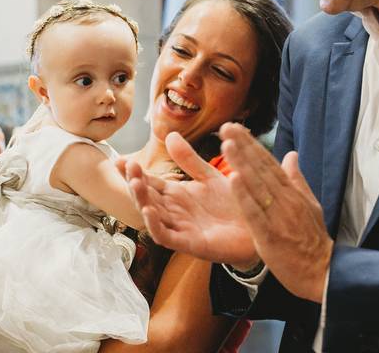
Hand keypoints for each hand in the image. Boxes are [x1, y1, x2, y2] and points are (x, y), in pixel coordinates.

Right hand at [127, 132, 256, 266]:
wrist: (260, 225)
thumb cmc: (234, 203)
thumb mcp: (210, 176)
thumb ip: (189, 159)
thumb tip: (170, 134)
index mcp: (176, 195)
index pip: (149, 182)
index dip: (133, 172)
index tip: (119, 159)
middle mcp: (174, 211)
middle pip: (146, 197)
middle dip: (134, 182)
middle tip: (127, 166)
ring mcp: (180, 228)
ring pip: (152, 215)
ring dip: (141, 200)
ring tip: (135, 183)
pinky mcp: (190, 244)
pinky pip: (166, 236)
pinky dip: (155, 225)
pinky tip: (148, 211)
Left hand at [220, 122, 331, 302]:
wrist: (323, 273)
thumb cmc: (312, 240)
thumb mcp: (309, 205)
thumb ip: (297, 180)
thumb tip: (291, 154)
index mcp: (291, 192)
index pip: (269, 162)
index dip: (252, 144)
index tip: (236, 128)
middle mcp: (285, 199)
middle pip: (261, 168)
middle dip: (243, 146)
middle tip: (227, 126)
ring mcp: (278, 216)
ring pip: (257, 185)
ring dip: (242, 164)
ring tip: (227, 144)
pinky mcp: (270, 235)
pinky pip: (255, 212)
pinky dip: (244, 196)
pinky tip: (233, 180)